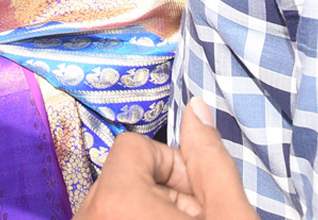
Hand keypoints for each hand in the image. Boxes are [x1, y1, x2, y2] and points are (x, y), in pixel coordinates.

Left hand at [73, 99, 255, 219]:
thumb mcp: (229, 215)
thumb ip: (210, 159)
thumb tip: (196, 109)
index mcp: (116, 201)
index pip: (134, 146)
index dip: (174, 165)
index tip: (198, 195)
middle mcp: (88, 215)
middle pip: (124, 173)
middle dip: (166, 192)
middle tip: (197, 219)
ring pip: (117, 201)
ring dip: (153, 211)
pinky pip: (107, 219)